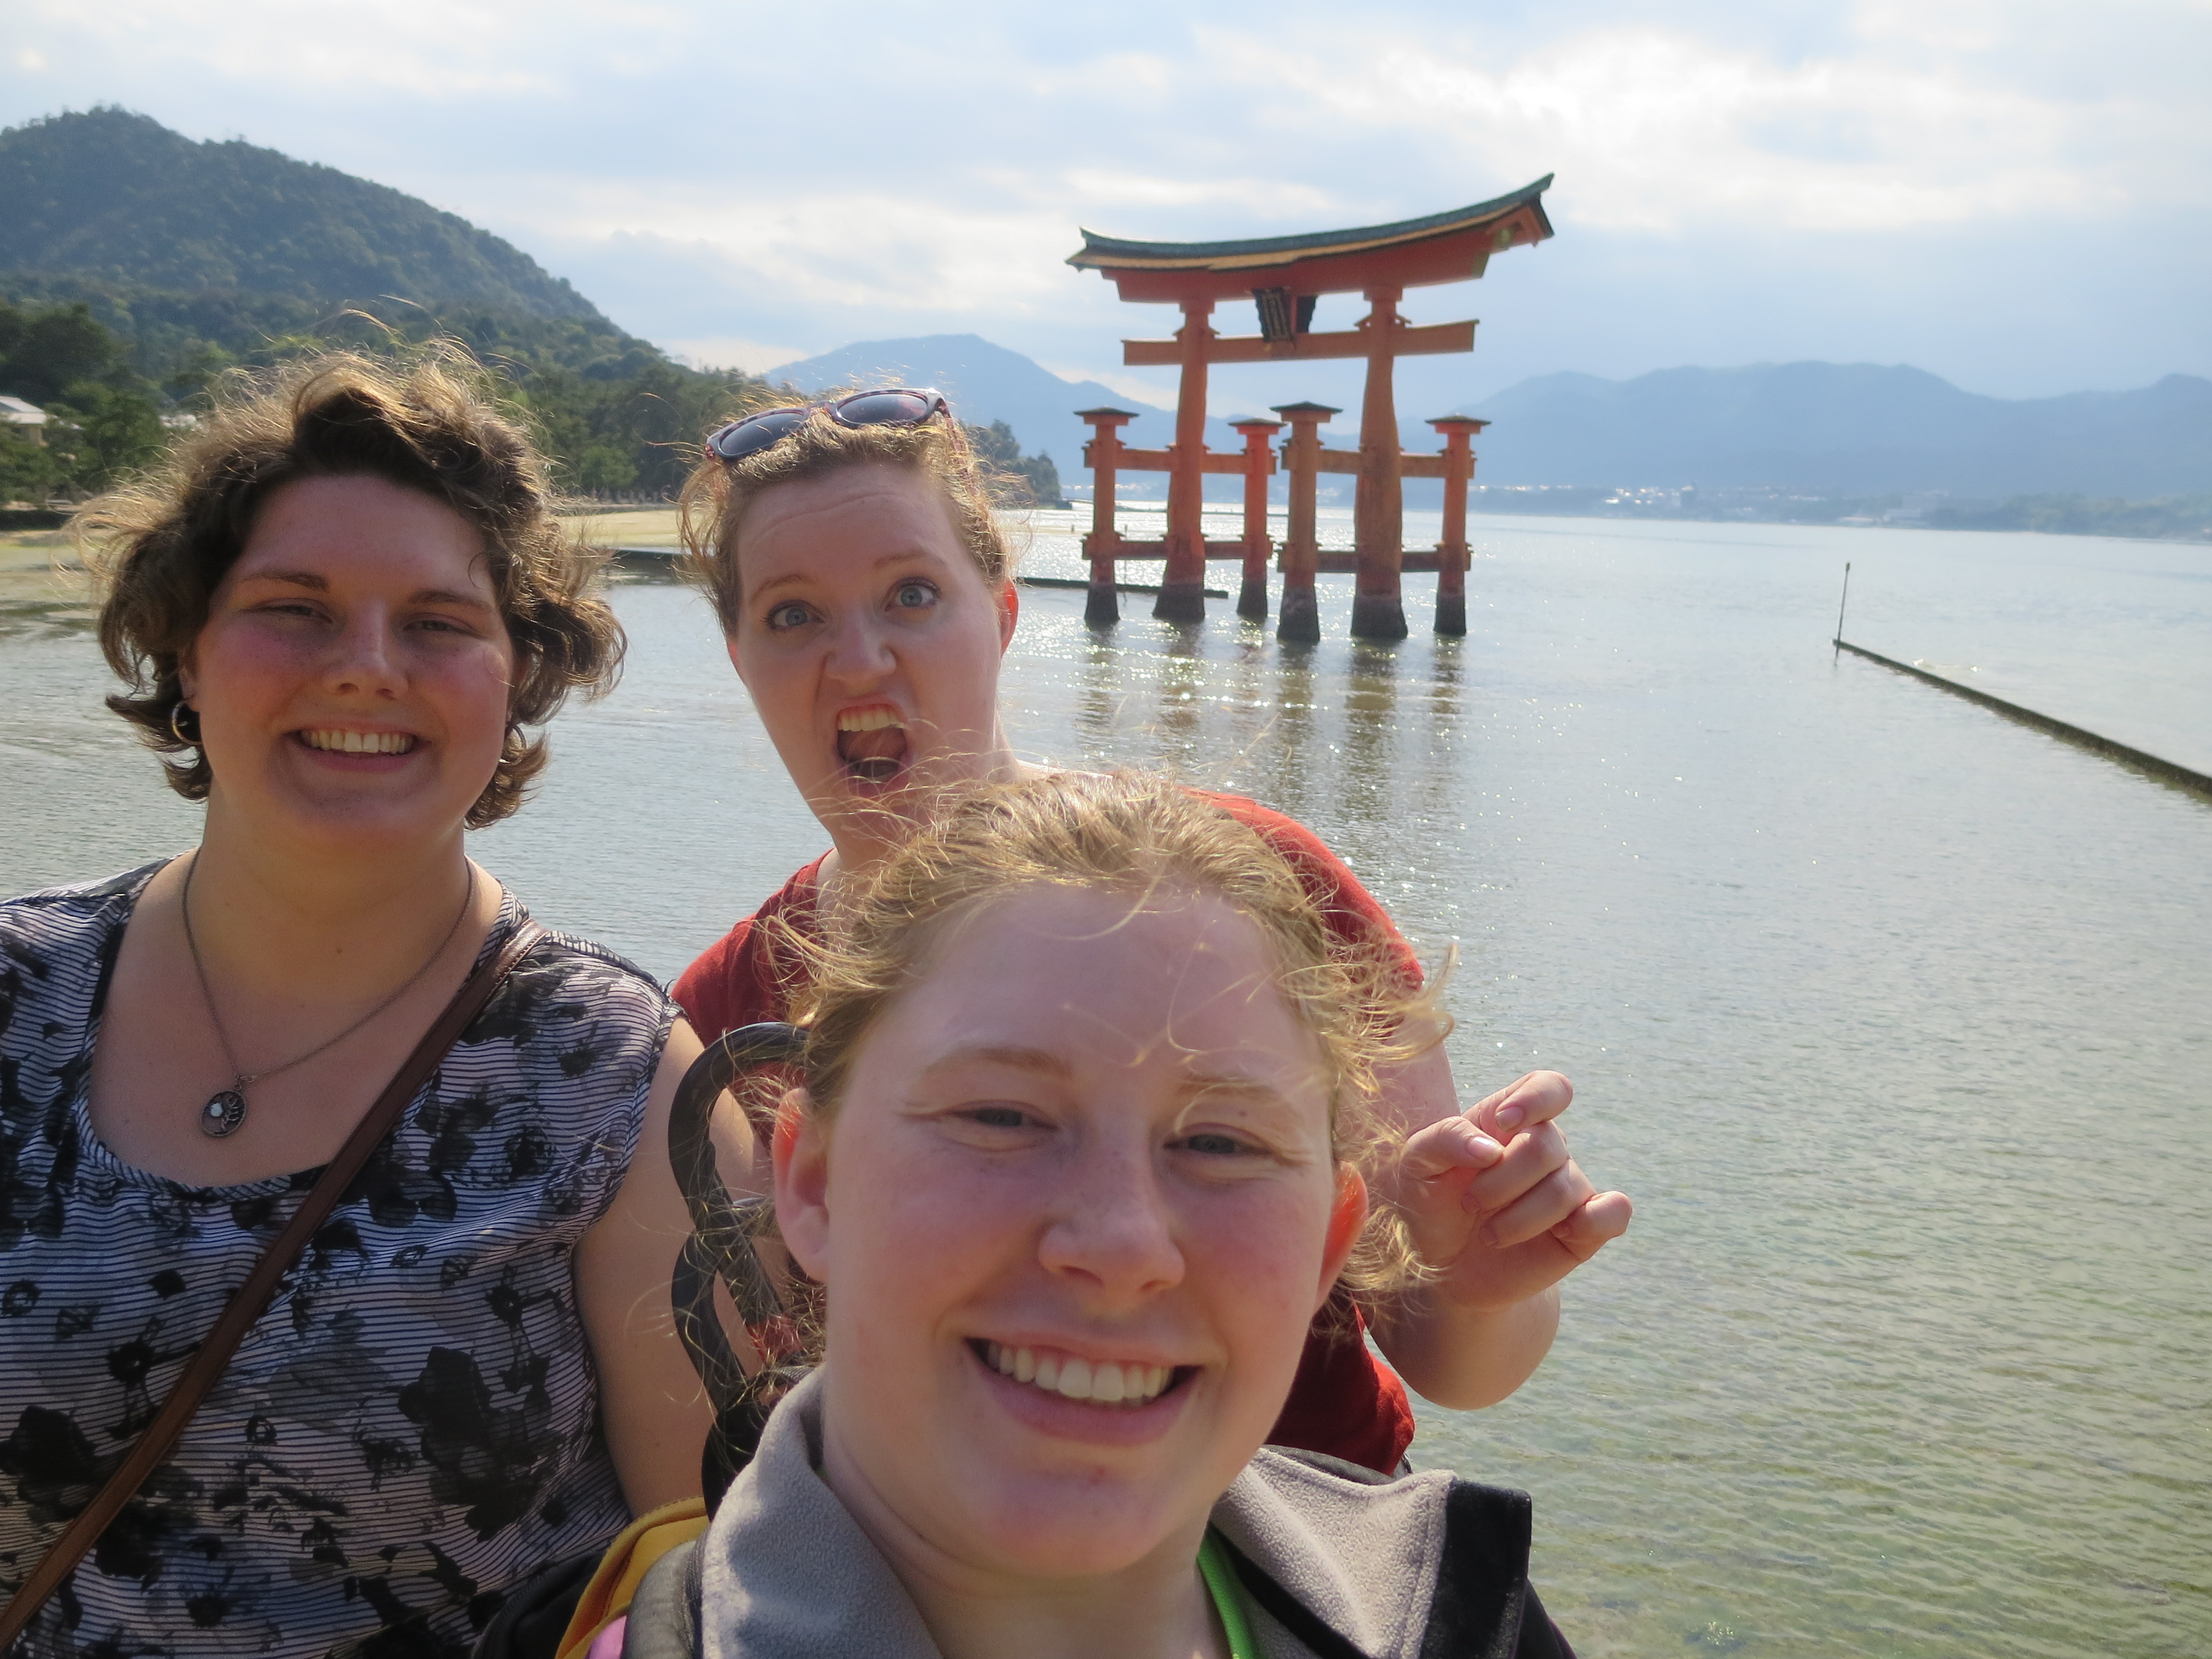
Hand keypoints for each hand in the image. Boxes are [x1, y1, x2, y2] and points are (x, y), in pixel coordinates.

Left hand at [1393, 1071, 1631, 1313]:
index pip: (1548, 1087)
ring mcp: (1568, 1187)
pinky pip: (1614, 1213)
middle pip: (1547, 1146)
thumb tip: (1490, 1149)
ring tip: (1488, 1235)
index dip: (1535, 1100)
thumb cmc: (1433, 1204)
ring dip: (1517, 1219)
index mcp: (1510, 1120)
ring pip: (1564, 1189)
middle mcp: (1546, 1148)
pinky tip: (1561, 1234)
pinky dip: (1595, 1220)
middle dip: (1500, 1182)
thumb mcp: (1417, 1165)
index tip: (1504, 1124)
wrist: (1444, 1269)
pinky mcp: (1584, 1229)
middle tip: (1470, 1203)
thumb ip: (1445, 1139)